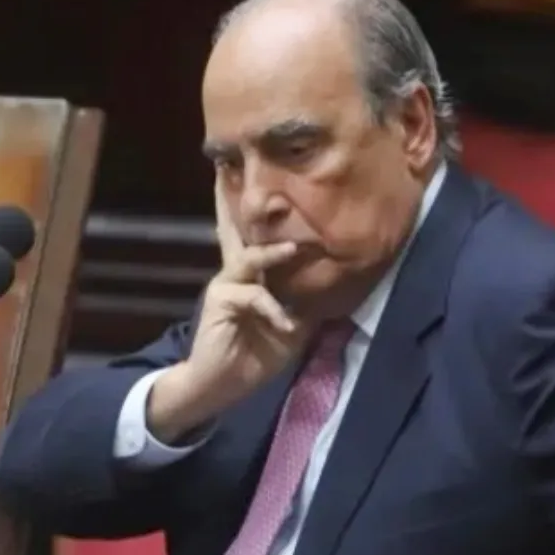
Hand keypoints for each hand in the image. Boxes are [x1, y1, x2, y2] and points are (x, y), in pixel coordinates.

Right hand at [147, 177, 309, 441]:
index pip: (254, 238)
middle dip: (231, 201)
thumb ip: (304, 304)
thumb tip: (333, 288)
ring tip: (291, 249)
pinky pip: (253, 297)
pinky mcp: (220, 302)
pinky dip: (274, 310)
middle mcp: (236, 273)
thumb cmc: (256, 355)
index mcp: (252, 277)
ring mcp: (226, 285)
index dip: (254, 212)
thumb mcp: (291, 328)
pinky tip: (286, 325)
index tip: (249, 179)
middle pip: (233, 230)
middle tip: (230, 169)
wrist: (221, 384)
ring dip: (272, 253)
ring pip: (249, 258)